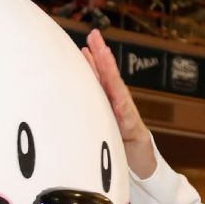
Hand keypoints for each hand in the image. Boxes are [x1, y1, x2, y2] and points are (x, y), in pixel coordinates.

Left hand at [82, 30, 156, 177]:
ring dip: (110, 71)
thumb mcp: (97, 132)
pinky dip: (121, 105)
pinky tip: (116, 94)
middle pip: (109, 78)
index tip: (84, 44)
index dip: (92, 62)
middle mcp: (118, 106)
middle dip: (101, 56)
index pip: (98, 80)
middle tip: (94, 35)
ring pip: (117, 91)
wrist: (141, 167)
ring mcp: (128, 117)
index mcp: (106, 106)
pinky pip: (127, 117)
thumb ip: (86, 119)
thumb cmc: (117, 147)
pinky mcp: (135, 132)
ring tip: (104, 53)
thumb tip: (64, 108)